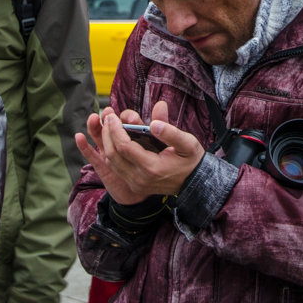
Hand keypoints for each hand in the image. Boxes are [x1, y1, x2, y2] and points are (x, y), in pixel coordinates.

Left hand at [74, 100, 204, 204]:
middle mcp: (140, 178)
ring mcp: (136, 184)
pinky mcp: (135, 185)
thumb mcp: (188, 143)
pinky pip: (117, 168)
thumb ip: (171, 133)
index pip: (123, 146)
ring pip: (112, 163)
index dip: (115, 130)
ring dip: (107, 143)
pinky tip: (114, 139)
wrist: (196, 183)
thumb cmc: (191, 160)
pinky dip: (112, 152)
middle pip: (113, 155)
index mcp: (151, 167)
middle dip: (106, 134)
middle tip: (107, 118)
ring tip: (109, 126)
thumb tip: (153, 123)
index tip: (112, 116)